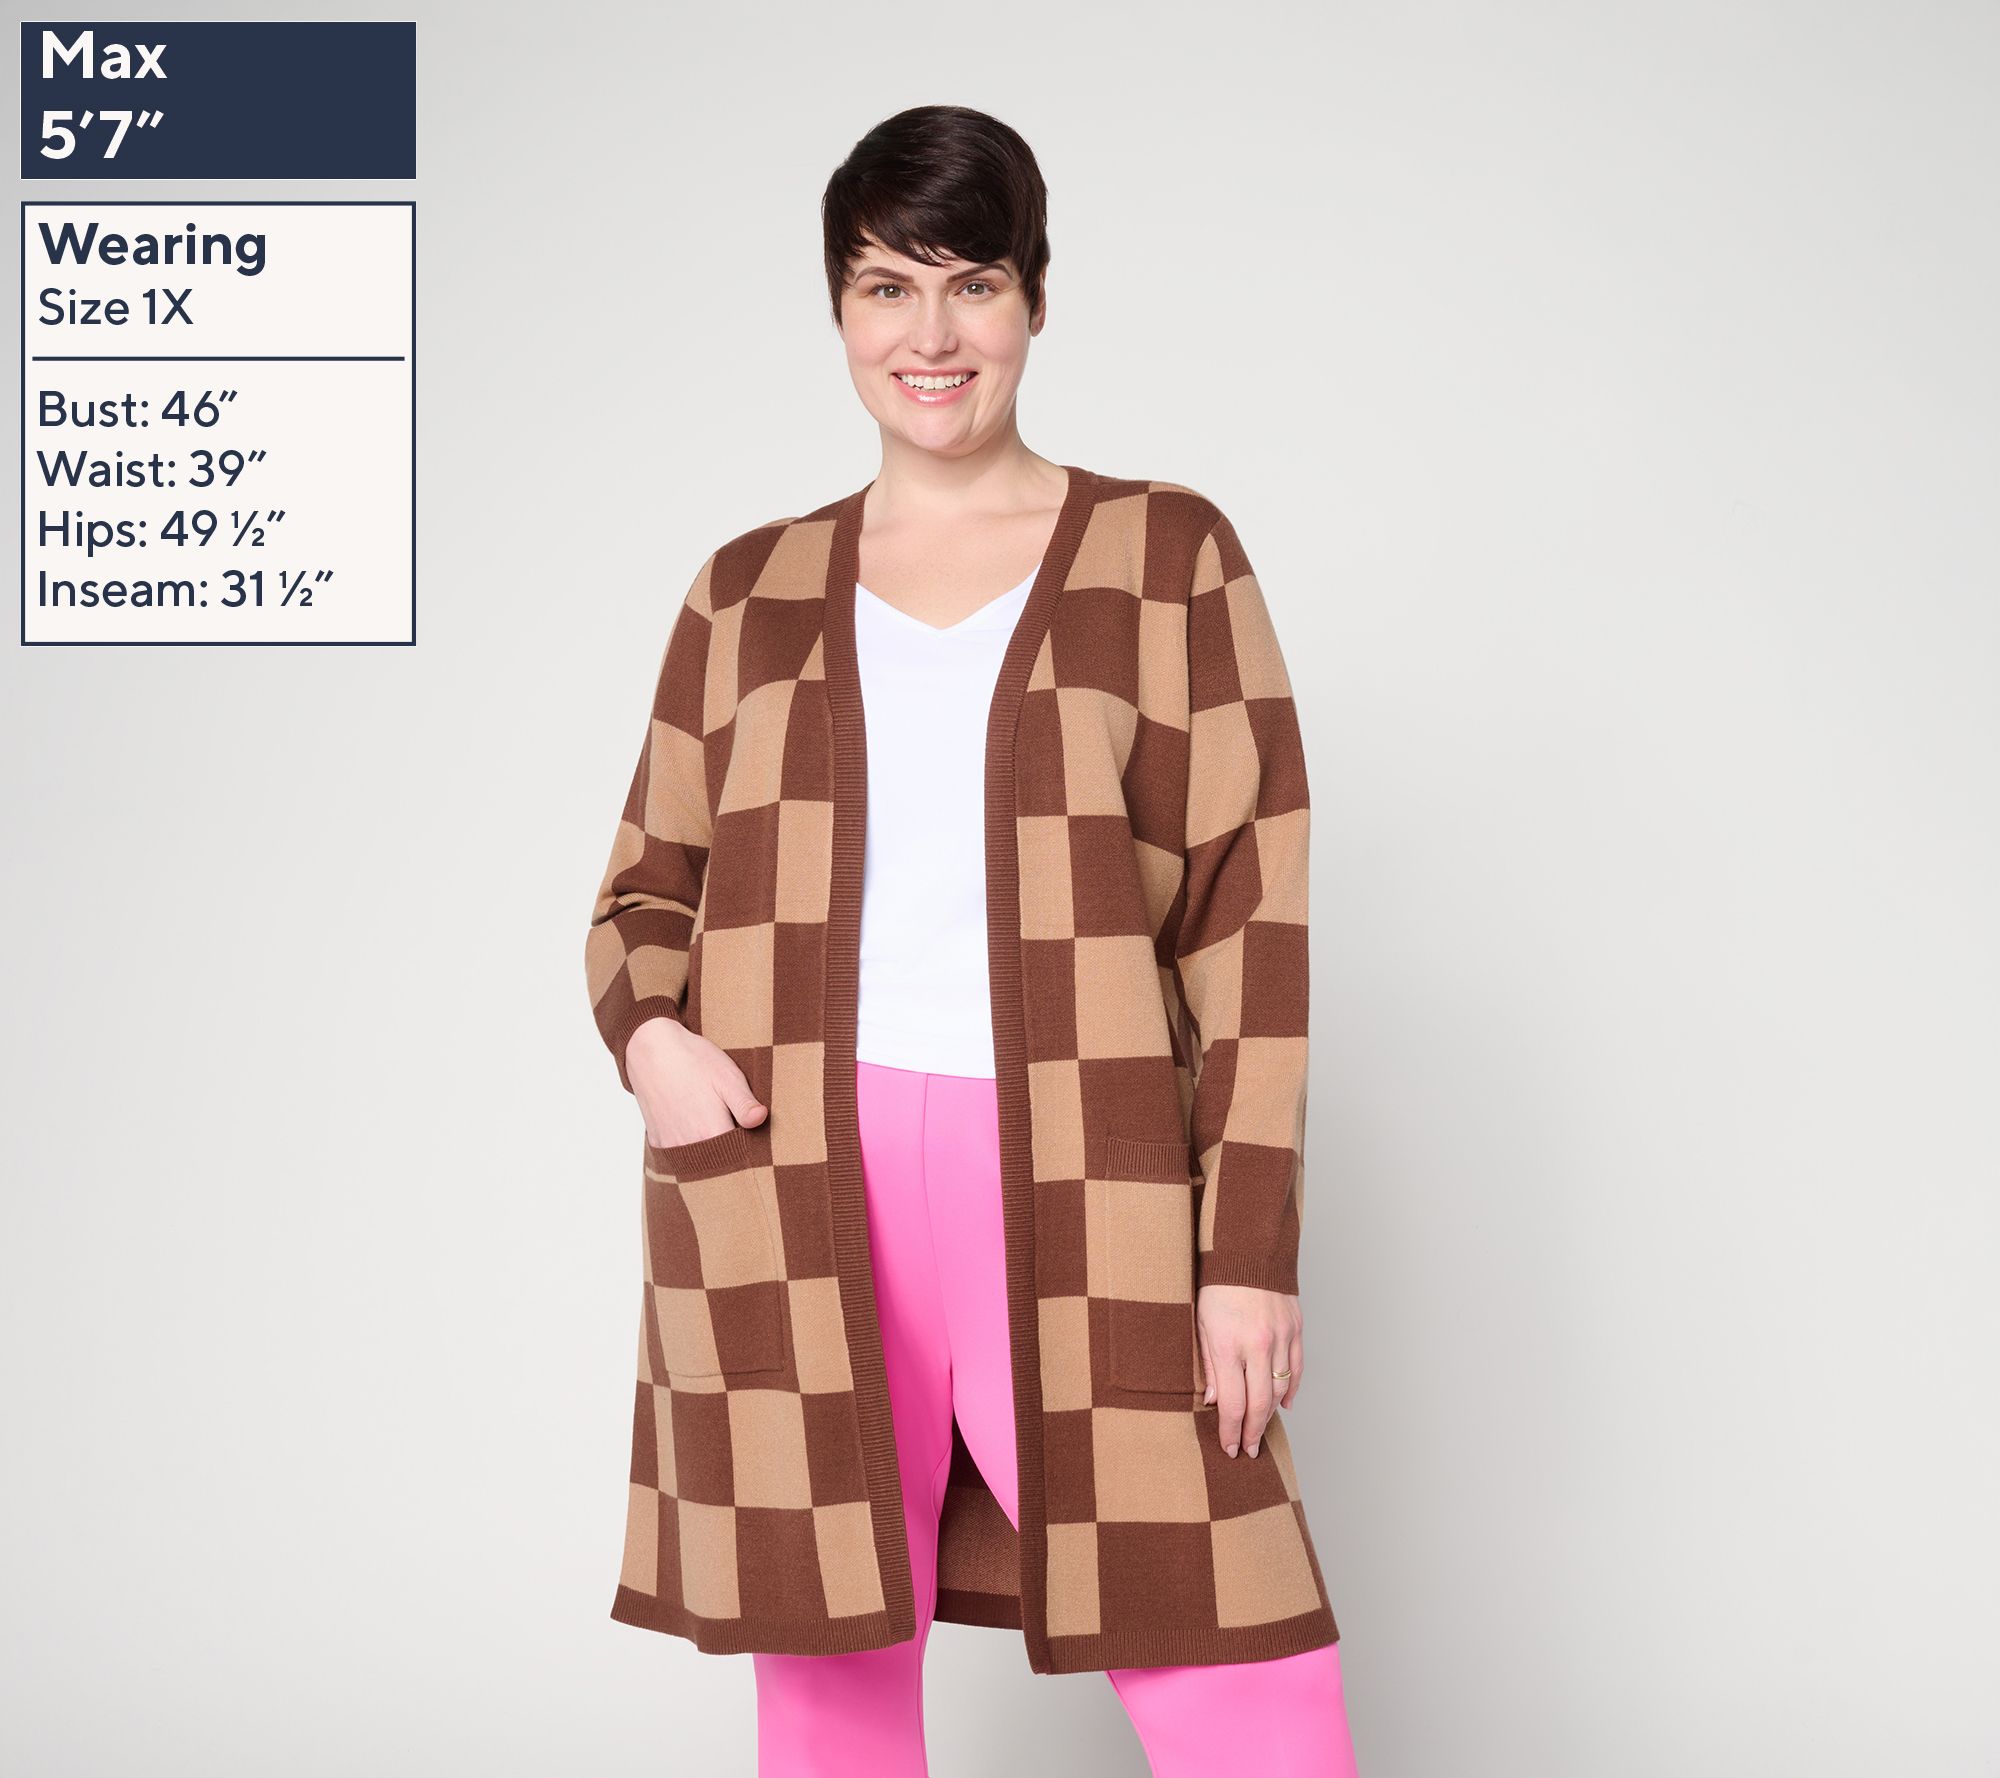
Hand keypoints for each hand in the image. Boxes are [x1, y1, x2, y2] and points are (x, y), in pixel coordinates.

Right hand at [626, 1016, 768, 1149]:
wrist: (652, 1049)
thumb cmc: (693, 1060)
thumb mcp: (727, 1077)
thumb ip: (745, 1104)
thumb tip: (761, 1120)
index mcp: (711, 1132)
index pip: (739, 1157)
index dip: (750, 1150)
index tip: (756, 1140)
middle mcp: (689, 1145)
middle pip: (718, 1164)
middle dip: (731, 1155)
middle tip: (737, 1132)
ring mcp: (670, 1145)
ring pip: (698, 1163)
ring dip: (710, 1153)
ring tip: (716, 1130)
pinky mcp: (657, 1141)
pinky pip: (679, 1156)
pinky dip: (691, 1149)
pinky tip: (696, 1130)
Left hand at [1197, 1284, 1302, 1457]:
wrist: (1247, 1250)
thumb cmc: (1216, 1285)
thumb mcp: (1199, 1323)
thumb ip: (1206, 1364)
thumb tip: (1212, 1400)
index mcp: (1228, 1345)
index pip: (1232, 1403)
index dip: (1231, 1431)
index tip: (1230, 1447)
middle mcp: (1257, 1345)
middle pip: (1260, 1404)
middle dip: (1253, 1433)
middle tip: (1249, 1450)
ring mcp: (1280, 1337)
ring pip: (1280, 1389)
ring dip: (1272, 1415)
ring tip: (1262, 1430)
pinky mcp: (1295, 1328)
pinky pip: (1296, 1368)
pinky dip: (1291, 1389)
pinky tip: (1285, 1405)